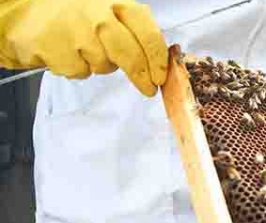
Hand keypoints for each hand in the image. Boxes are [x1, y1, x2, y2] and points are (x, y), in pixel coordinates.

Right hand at [0, 0, 167, 95]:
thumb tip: (156, 61)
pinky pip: (79, 71)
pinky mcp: (53, 46)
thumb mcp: (105, 12)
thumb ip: (130, 30)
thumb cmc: (72, 16)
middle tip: (147, 88)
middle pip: (129, 53)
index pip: (147, 31)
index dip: (157, 58)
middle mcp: (95, 13)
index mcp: (115, 2)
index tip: (161, 76)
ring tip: (82, 48)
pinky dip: (75, 68)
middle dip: (141, 75)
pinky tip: (65, 52)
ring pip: (104, 65)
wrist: (22, 13)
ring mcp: (74, 29)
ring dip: (99, 65)